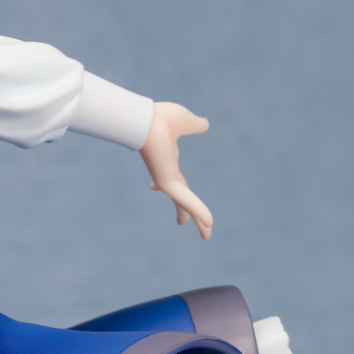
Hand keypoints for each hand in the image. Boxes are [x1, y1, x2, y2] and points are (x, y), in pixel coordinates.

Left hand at [139, 102, 212, 239]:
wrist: (145, 119)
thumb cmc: (159, 118)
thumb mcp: (185, 122)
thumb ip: (196, 125)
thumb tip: (205, 124)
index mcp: (169, 161)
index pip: (175, 180)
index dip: (171, 186)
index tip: (153, 189)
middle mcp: (166, 173)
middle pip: (179, 197)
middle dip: (183, 211)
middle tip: (183, 223)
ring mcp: (166, 180)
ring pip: (185, 204)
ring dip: (198, 219)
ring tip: (207, 235)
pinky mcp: (167, 183)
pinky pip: (186, 200)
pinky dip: (198, 211)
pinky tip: (209, 223)